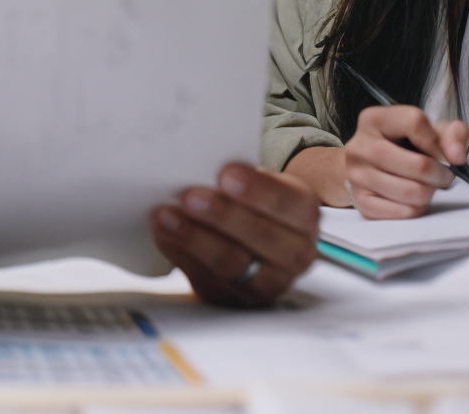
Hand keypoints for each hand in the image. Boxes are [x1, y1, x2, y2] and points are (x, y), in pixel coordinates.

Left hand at [152, 163, 319, 307]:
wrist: (246, 240)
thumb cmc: (249, 204)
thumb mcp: (255, 185)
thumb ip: (236, 178)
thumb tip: (199, 168)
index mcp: (304, 216)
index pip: (289, 203)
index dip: (259, 190)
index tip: (226, 174)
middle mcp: (295, 254)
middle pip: (262, 237)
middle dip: (223, 216)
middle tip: (190, 196)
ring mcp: (267, 283)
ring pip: (232, 263)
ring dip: (195, 238)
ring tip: (166, 216)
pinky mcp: (234, 299)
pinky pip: (206, 279)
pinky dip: (181, 255)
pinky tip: (164, 235)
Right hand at [344, 105, 468, 218]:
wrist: (372, 167)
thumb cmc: (405, 146)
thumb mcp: (430, 131)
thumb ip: (453, 133)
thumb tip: (457, 156)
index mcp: (373, 119)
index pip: (415, 122)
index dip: (438, 141)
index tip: (439, 152)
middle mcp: (359, 146)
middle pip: (420, 166)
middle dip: (440, 174)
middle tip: (440, 175)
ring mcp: (356, 175)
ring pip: (414, 193)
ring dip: (430, 192)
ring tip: (425, 185)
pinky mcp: (361, 202)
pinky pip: (405, 212)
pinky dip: (417, 209)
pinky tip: (411, 199)